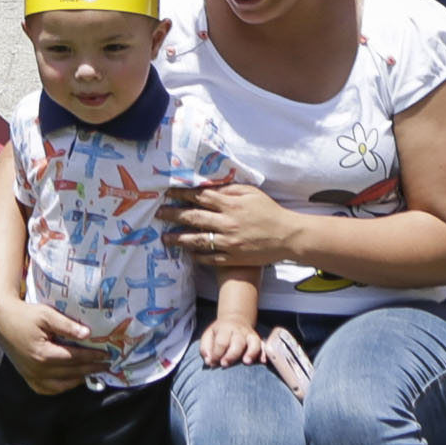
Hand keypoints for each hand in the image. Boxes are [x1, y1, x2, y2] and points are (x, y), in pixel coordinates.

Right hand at [0, 292, 108, 396]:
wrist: (1, 319)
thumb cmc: (24, 315)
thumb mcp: (46, 315)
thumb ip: (66, 325)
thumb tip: (87, 334)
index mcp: (43, 354)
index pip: (74, 358)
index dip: (92, 357)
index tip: (106, 355)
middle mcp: (37, 370)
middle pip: (71, 373)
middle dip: (90, 369)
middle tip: (106, 366)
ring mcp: (31, 376)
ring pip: (61, 386)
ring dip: (79, 380)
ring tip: (92, 372)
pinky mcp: (27, 377)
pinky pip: (48, 389)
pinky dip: (62, 387)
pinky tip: (72, 380)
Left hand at [165, 179, 298, 273]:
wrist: (287, 237)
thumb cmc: (269, 211)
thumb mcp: (252, 193)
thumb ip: (230, 189)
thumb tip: (211, 186)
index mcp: (231, 204)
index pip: (200, 197)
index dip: (182, 194)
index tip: (167, 192)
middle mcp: (226, 223)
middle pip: (194, 217)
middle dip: (173, 214)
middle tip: (158, 213)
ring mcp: (229, 242)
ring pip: (197, 240)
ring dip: (178, 238)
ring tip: (165, 237)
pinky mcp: (232, 258)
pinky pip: (210, 258)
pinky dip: (197, 255)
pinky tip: (187, 253)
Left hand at [198, 318, 270, 369]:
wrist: (236, 318)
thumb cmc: (219, 332)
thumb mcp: (208, 335)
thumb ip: (205, 348)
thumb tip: (208, 361)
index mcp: (225, 329)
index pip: (221, 342)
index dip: (216, 353)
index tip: (212, 362)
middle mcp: (239, 332)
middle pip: (237, 342)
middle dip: (231, 354)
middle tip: (224, 364)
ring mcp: (250, 336)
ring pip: (254, 343)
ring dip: (251, 352)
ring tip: (246, 362)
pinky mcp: (258, 340)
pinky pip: (263, 346)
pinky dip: (264, 354)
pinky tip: (263, 361)